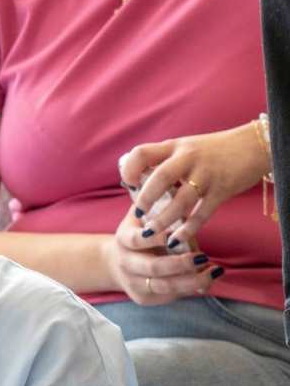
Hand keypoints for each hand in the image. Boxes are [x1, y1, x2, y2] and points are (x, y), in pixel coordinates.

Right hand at [102, 204, 220, 304]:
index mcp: (123, 239)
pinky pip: (169, 296)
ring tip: (214, 272)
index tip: (176, 235)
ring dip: (192, 281)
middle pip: (153, 267)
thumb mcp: (142, 216)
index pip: (137, 240)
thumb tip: (175, 186)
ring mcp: (133, 283)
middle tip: (203, 258)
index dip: (156, 238)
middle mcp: (125, 263)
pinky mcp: (143, 298)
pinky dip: (190, 289)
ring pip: (164, 286)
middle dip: (180, 264)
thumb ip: (157, 205)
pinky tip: (207, 281)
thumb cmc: (139, 233)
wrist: (116, 263)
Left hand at [118, 124, 268, 246]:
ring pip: (181, 200)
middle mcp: (188, 158)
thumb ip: (166, 163)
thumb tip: (139, 183)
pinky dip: (187, 229)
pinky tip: (176, 239)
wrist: (256, 145)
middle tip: (138, 213)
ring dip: (163, 219)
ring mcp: (206, 174)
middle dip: (145, 198)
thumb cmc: (215, 151)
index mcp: (174, 147)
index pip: (142, 153)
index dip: (130, 169)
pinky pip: (201, 213)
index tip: (128, 183)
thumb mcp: (187, 149)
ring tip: (151, 231)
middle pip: (160, 178)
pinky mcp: (222, 189)